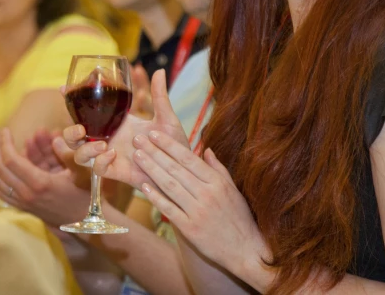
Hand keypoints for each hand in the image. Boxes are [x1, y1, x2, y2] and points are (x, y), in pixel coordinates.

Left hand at [0, 128, 93, 226]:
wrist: (84, 222)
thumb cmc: (85, 194)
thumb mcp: (81, 172)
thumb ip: (68, 154)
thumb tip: (56, 138)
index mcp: (40, 183)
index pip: (11, 160)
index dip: (5, 143)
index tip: (5, 129)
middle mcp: (27, 194)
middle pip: (0, 169)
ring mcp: (23, 202)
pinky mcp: (23, 207)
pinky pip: (2, 191)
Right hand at [62, 69, 188, 190]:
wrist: (180, 169)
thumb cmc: (172, 144)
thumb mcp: (166, 118)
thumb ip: (159, 96)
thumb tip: (159, 71)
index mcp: (116, 122)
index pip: (89, 111)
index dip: (72, 100)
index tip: (63, 88)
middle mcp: (108, 138)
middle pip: (75, 136)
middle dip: (70, 132)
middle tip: (81, 129)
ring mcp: (109, 156)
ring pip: (79, 155)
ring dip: (85, 149)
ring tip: (103, 145)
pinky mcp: (115, 172)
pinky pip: (97, 169)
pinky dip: (100, 162)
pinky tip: (112, 154)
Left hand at [134, 131, 268, 277]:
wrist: (246, 251)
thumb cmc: (240, 218)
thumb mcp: (233, 190)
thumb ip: (218, 168)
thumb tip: (207, 150)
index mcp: (217, 182)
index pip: (188, 159)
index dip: (170, 145)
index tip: (155, 133)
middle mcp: (207, 194)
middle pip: (175, 169)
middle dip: (155, 152)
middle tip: (138, 139)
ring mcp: (197, 212)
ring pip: (170, 186)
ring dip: (151, 169)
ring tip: (138, 156)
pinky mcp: (190, 229)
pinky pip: (169, 209)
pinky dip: (155, 197)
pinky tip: (143, 186)